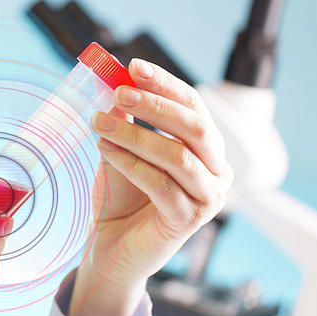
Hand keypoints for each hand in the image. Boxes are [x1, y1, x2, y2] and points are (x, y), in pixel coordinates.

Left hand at [69, 58, 233, 315]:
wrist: (111, 249)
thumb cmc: (120, 199)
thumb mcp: (119, 152)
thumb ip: (122, 122)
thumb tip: (113, 84)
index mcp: (205, 149)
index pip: (193, 106)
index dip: (165, 84)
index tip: (133, 66)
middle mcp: (216, 171)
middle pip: (196, 127)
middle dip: (155, 106)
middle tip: (118, 93)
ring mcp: (207, 198)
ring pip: (178, 156)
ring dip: (136, 134)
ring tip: (100, 123)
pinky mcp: (188, 221)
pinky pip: (161, 185)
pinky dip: (131, 164)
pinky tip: (106, 151)